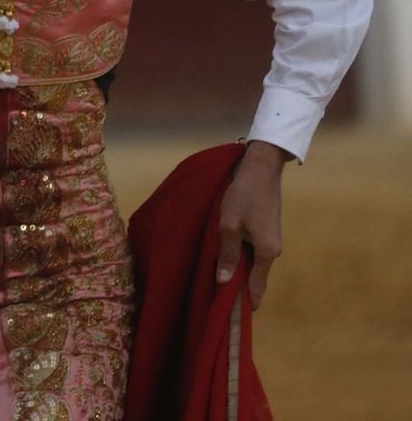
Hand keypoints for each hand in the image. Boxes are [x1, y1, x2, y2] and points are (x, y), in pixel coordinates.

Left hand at [216, 140, 288, 309]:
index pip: (255, 287)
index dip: (243, 303)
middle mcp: (273, 251)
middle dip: (238, 290)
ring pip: (252, 265)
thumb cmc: (242, 196)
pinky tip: (225, 262)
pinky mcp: (266, 233)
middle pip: (254, 278)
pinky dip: (240, 260)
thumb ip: (227, 254)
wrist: (261, 170)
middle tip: (218, 304)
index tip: (232, 320)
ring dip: (237, 273)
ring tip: (218, 285)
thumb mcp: (228, 225)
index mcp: (266, 253)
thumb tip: (223, 282)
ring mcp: (271, 242)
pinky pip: (252, 254)